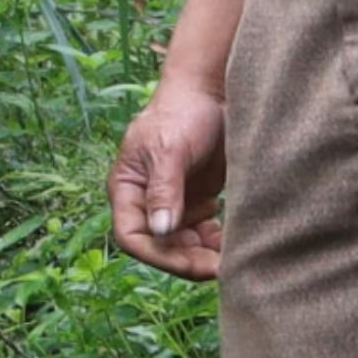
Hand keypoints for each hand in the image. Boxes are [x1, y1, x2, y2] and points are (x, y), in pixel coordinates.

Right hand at [109, 76, 227, 280]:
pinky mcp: (196, 200)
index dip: (159, 255)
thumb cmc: (182, 113)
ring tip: (230, 252)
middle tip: (221, 266)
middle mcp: (146, 202)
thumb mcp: (170, 149)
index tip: (192, 262)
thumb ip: (164, 190)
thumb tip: (160, 230)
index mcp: (128, 189)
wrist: (211, 91)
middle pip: (160, 247)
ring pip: (181, 245)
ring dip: (203, 255)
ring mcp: (172, 202)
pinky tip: (229, 237)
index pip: (132, 236)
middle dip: (188, 260)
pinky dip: (215, 242)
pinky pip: (201, 234)